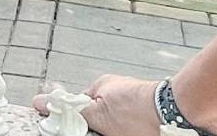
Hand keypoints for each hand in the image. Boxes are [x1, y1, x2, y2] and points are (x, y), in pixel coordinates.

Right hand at [32, 75, 160, 135]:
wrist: (176, 115)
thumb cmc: (137, 110)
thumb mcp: (95, 113)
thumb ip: (68, 110)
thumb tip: (40, 102)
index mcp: (102, 86)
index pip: (80, 105)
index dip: (77, 121)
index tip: (75, 129)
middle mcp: (119, 92)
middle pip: (100, 116)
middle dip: (100, 129)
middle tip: (105, 134)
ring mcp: (136, 103)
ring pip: (118, 124)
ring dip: (117, 132)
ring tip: (124, 133)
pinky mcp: (151, 117)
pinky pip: (133, 126)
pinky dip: (133, 132)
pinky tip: (135, 133)